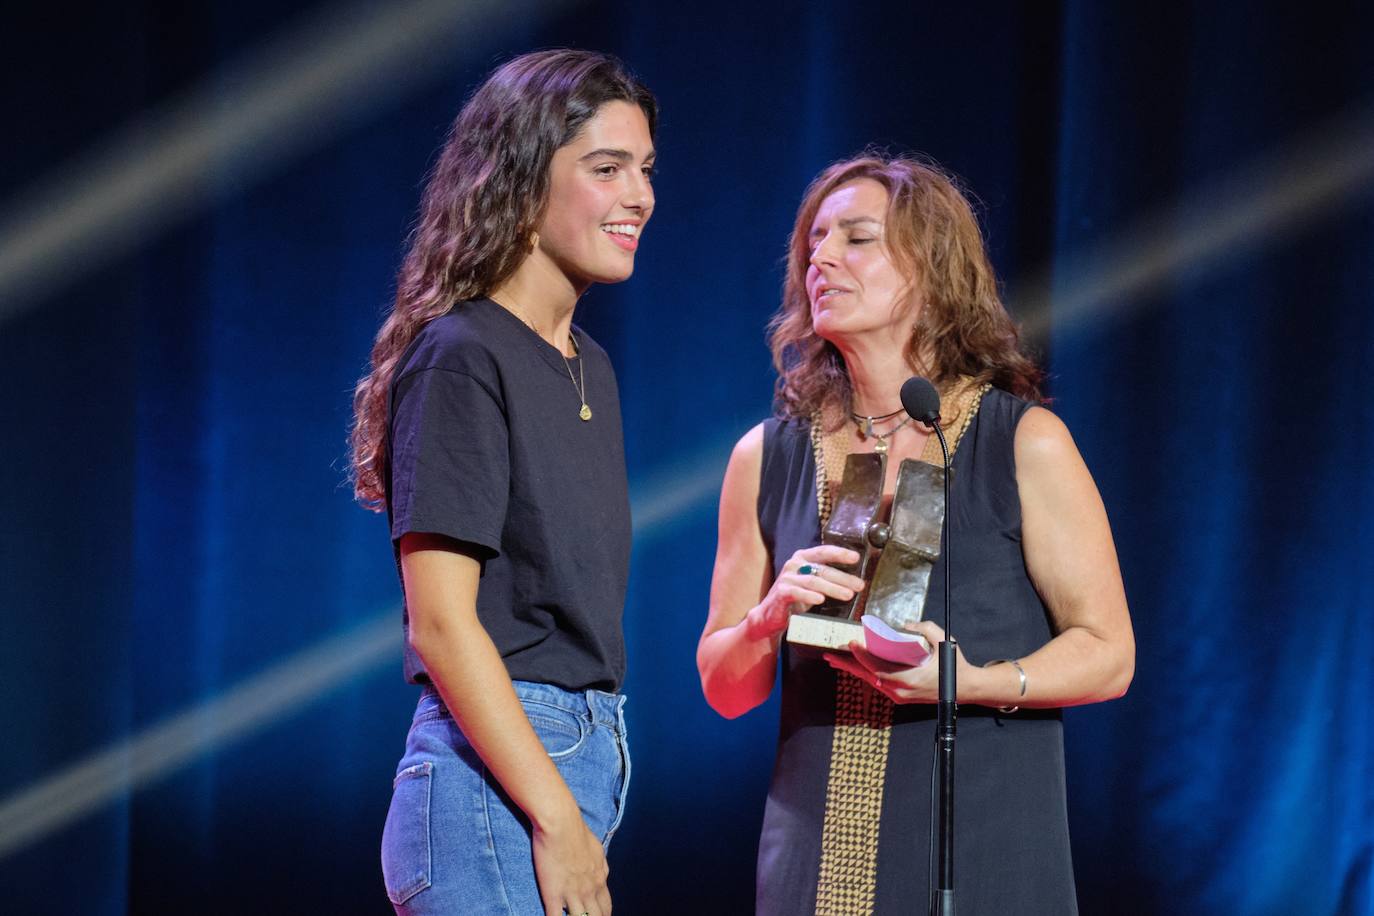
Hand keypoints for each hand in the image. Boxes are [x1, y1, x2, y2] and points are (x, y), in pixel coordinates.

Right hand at [532, 813, 611, 915]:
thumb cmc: (577, 831)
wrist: (561, 823)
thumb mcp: (597, 849)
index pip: (606, 907)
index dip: (603, 915)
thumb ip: (600, 865)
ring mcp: (572, 894)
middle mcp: (589, 890)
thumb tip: (602, 872)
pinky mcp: (553, 894)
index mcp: (600, 879)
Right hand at [750, 545, 865, 639]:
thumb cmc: (795, 598)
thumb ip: (827, 578)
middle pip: (822, 569)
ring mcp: (786, 578)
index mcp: (803, 558)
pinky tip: (820, 600)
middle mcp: (794, 565)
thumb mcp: (812, 585)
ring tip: (848, 595)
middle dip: (843, 577)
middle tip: (860, 585)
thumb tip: (854, 581)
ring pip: (813, 581)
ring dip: (833, 588)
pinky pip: (796, 592)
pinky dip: (809, 596)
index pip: (823, 552)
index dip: (840, 553)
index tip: (855, 558)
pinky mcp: (781, 593)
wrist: (770, 615)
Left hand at [824, 620, 968, 703]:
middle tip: (830, 654)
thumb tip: (906, 623)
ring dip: (853, 669)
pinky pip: (877, 684)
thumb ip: (925, 629)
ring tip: (835, 659)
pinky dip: (864, 673)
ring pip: (870, 681)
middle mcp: (901, 691)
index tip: (852, 643)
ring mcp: (899, 696)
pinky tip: (853, 666)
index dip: (863, 656)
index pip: (879, 668)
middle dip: (848, 664)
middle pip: (868, 676)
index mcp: (910, 679)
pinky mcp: (899, 696)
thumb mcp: (944, 642)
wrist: (964, 689)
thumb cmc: (954, 666)